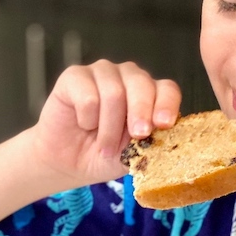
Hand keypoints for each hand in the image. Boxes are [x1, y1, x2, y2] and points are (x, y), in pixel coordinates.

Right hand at [29, 61, 181, 185]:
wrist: (68, 163)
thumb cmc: (105, 156)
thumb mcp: (134, 155)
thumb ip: (151, 142)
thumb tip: (166, 136)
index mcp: (150, 94)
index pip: (167, 89)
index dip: (167, 105)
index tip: (163, 124)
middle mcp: (128, 77)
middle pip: (141, 84)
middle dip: (140, 114)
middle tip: (137, 136)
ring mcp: (102, 73)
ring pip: (114, 93)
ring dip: (110, 128)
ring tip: (105, 147)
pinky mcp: (75, 76)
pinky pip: (88, 95)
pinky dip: (87, 118)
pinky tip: (84, 125)